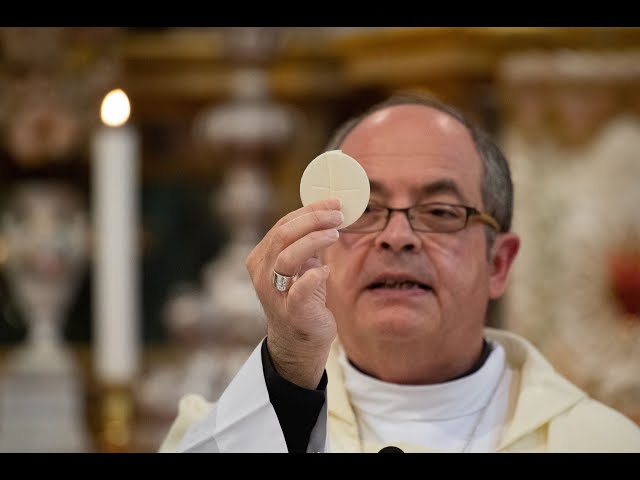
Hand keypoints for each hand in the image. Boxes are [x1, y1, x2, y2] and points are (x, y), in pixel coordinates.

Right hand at [246, 197, 342, 388]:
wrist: (299, 341)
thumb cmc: (302, 297)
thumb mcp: (301, 265)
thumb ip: (307, 243)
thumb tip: (330, 213)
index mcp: (262, 257)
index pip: (283, 225)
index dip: (309, 211)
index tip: (334, 203)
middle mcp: (261, 273)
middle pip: (282, 235)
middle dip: (313, 220)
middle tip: (338, 216)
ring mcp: (274, 293)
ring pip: (287, 257)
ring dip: (314, 240)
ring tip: (335, 234)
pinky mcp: (290, 312)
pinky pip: (298, 291)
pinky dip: (312, 277)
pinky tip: (326, 270)